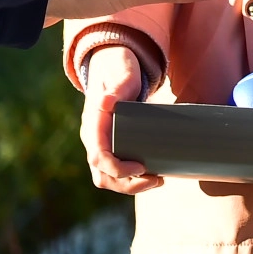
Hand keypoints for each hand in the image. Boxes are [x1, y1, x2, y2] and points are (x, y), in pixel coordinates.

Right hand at [79, 46, 162, 193]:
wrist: (115, 67)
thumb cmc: (121, 71)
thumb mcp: (122, 76)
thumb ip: (117, 88)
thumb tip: (107, 102)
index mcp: (93, 125)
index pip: (98, 156)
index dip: (117, 168)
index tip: (141, 168)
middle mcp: (93, 139)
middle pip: (102, 175)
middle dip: (127, 184)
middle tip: (157, 180)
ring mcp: (101, 144)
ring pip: (108, 178)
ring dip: (131, 186)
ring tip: (158, 181)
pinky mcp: (112, 146)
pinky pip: (116, 171)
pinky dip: (132, 179)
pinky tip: (154, 176)